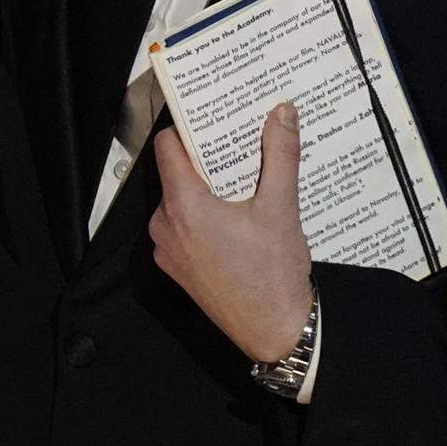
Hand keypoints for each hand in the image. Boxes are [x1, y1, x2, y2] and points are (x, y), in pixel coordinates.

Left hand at [150, 105, 313, 362]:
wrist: (274, 331)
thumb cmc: (273, 274)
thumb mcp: (281, 207)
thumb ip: (280, 155)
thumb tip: (281, 114)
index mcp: (183, 206)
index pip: (167, 148)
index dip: (186, 130)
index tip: (207, 120)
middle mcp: (164, 226)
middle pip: (176, 176)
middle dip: (205, 162)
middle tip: (235, 147)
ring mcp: (167, 249)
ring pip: (180, 204)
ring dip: (207, 192)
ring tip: (242, 184)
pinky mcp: (176, 268)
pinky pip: (183, 231)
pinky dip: (204, 220)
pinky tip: (237, 221)